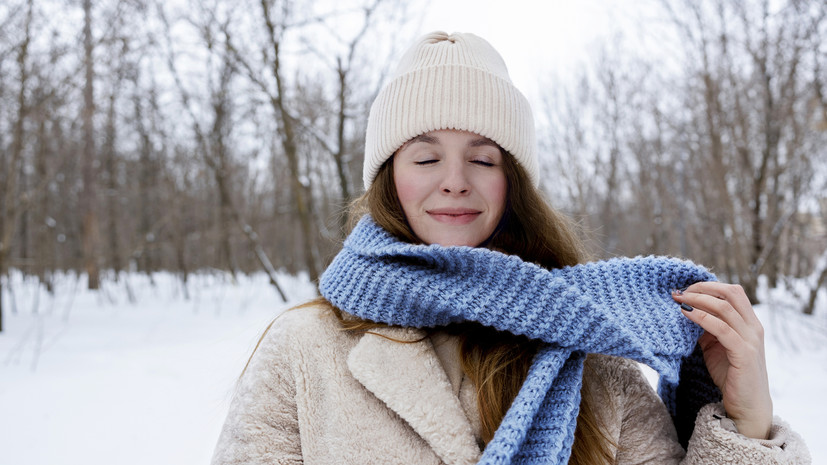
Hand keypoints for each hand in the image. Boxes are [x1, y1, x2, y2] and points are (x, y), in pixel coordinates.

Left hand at [672, 282, 772, 438]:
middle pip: (730, 293)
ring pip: (724, 307)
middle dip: (703, 288)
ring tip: (678, 300)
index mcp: (750, 323)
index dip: (708, 286)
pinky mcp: (744, 354)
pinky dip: (701, 317)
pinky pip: (721, 328)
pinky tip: (685, 314)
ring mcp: (751, 340)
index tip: (685, 288)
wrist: (747, 405)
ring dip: (698, 300)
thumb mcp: (716, 345)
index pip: (732, 292)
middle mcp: (754, 327)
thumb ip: (706, 327)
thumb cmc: (731, 374)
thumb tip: (684, 309)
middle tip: (680, 292)